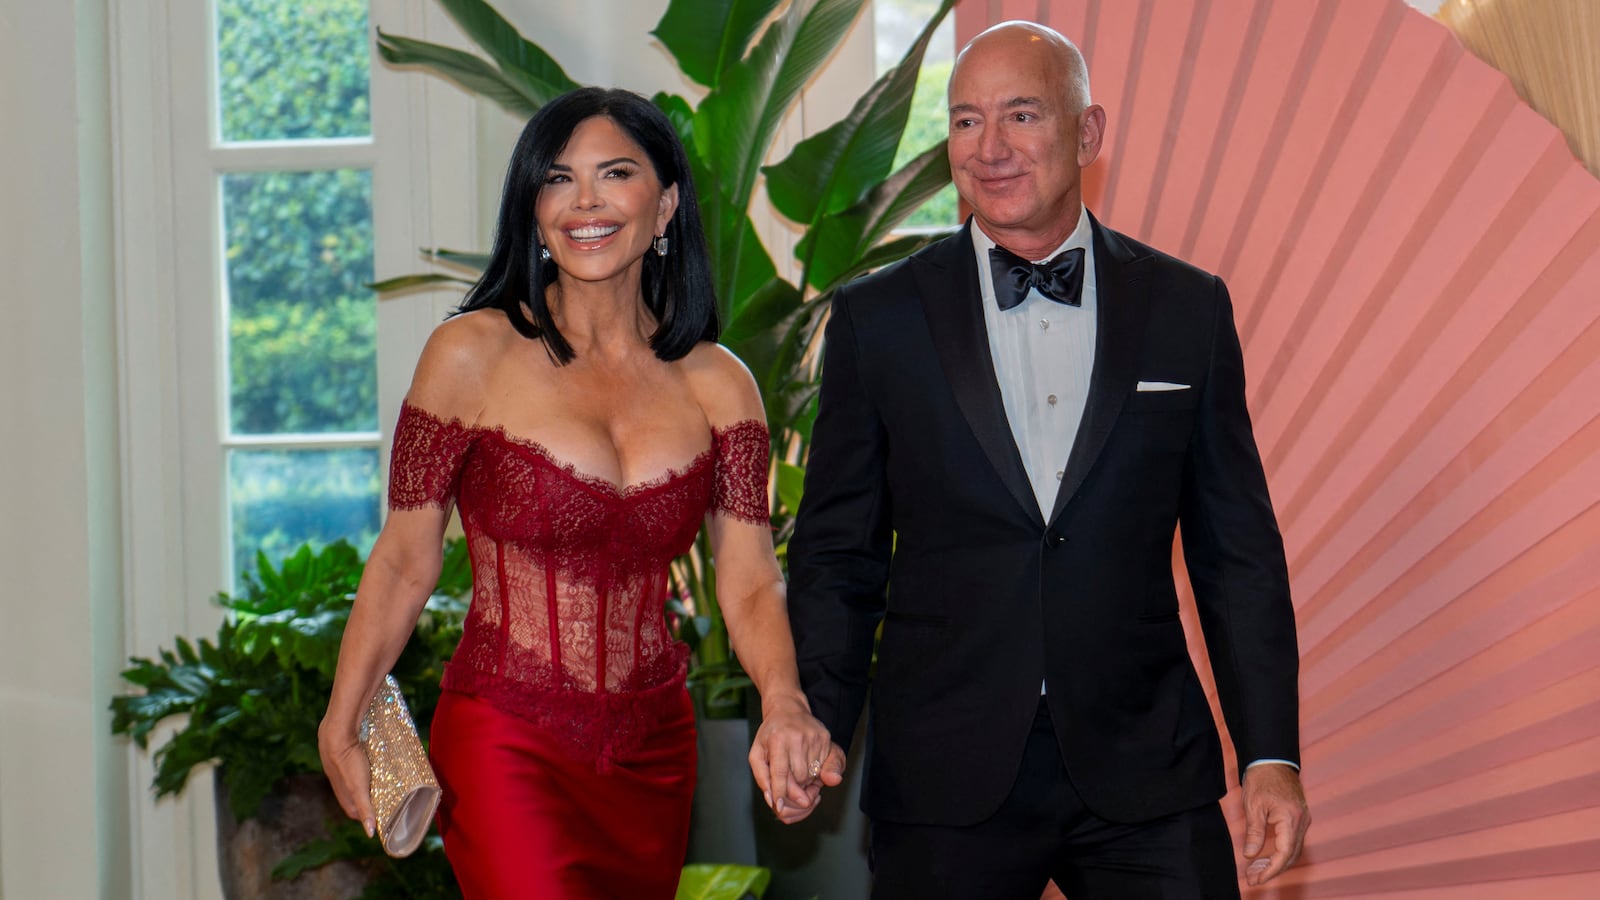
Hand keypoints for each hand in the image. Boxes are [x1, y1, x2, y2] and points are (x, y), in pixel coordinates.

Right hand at [318, 719, 374, 837]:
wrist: (337, 731)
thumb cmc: (347, 761)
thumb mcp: (358, 788)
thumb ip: (364, 808)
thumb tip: (370, 833)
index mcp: (341, 789)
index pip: (352, 809)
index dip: (364, 814)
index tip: (379, 816)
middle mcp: (337, 778)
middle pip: (353, 795)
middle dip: (366, 799)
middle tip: (384, 798)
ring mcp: (340, 763)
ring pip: (354, 777)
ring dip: (366, 781)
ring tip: (381, 781)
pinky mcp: (346, 749)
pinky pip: (356, 761)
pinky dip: (364, 765)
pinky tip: (372, 760)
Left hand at [747, 697, 838, 824]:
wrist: (789, 709)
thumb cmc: (770, 734)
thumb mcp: (757, 753)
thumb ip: (762, 777)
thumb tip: (772, 799)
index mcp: (777, 739)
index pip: (780, 772)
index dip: (780, 792)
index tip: (779, 807)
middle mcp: (797, 738)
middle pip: (797, 778)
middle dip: (792, 787)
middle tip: (786, 785)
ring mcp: (814, 738)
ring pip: (811, 776)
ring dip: (803, 782)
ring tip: (795, 770)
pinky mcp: (826, 738)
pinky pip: (822, 768)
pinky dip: (814, 774)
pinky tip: (807, 766)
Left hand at [1241, 763, 1309, 885]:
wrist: (1273, 759)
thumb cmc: (1262, 778)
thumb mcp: (1253, 806)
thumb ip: (1254, 833)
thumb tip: (1250, 855)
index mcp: (1291, 819)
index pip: (1284, 854)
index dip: (1271, 870)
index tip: (1256, 879)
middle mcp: (1302, 821)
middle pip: (1291, 856)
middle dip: (1272, 870)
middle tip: (1252, 878)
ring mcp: (1302, 819)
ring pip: (1292, 850)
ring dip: (1276, 863)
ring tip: (1255, 871)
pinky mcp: (1299, 817)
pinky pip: (1292, 841)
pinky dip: (1280, 852)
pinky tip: (1265, 857)